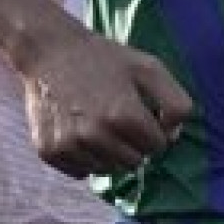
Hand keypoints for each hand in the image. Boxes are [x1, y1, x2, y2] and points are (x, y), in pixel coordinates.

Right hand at [22, 23, 192, 177]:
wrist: (49, 51)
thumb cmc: (103, 58)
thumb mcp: (148, 67)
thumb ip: (174, 102)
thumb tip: (172, 136)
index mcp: (124, 113)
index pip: (157, 146)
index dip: (155, 130)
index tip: (143, 114)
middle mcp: (96, 134)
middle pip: (134, 162)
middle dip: (134, 144)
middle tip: (119, 118)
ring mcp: (70, 145)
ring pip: (108, 170)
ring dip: (110, 153)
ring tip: (99, 123)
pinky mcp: (49, 152)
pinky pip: (81, 172)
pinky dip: (86, 159)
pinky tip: (80, 132)